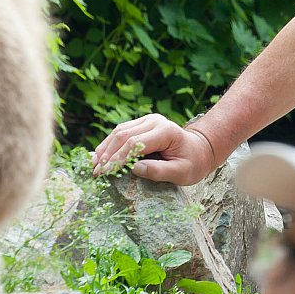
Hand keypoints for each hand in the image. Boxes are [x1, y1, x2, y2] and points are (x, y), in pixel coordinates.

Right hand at [90, 113, 216, 183]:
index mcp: (165, 132)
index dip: (117, 159)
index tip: (105, 173)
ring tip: (94, 166)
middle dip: (108, 155)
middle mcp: (154, 121)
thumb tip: (135, 168)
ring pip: (119, 131)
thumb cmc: (192, 163)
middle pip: (123, 135)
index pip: (134, 143)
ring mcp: (147, 120)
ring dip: (105, 148)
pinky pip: (122, 131)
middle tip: (96, 173)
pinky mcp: (142, 123)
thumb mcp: (182, 173)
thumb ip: (160, 171)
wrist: (199, 149)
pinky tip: (101, 156)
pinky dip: (110, 144)